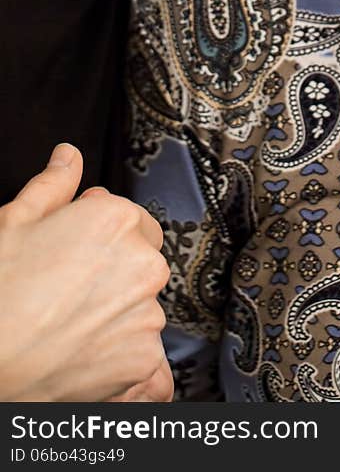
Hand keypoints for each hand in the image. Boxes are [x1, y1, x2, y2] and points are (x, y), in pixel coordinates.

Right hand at [0, 144, 171, 401]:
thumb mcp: (14, 223)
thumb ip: (52, 186)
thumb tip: (69, 157)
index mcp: (118, 222)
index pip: (131, 221)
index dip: (100, 237)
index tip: (73, 254)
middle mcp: (143, 264)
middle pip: (141, 263)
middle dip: (113, 273)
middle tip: (66, 292)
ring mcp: (147, 315)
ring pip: (141, 309)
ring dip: (117, 315)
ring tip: (68, 328)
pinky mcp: (144, 360)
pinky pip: (148, 357)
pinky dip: (124, 359)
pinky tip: (88, 358)